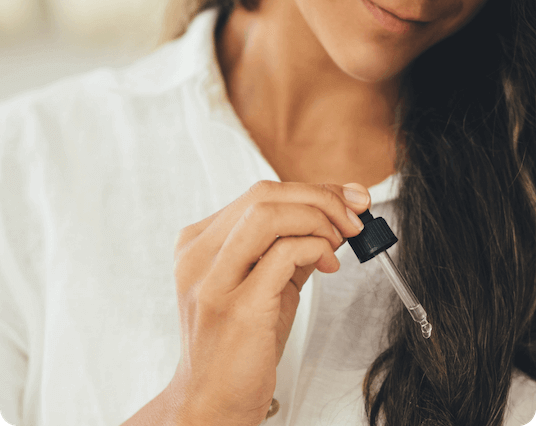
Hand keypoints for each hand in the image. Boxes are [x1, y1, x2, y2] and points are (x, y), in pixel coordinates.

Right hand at [168, 181, 369, 425]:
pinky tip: (328, 262)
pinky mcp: (237, 306)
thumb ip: (291, 249)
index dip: (310, 189)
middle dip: (320, 198)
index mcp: (200, 244)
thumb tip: (335, 217)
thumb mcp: (262, 285)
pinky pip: (284, 253)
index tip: (347, 197)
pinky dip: (316, 247)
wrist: (211, 399)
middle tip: (353, 218)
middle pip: (264, 195)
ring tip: (339, 240)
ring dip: (318, 218)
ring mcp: (213, 280)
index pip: (259, 195)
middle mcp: (198, 255)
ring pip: (268, 213)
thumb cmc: (237, 344)